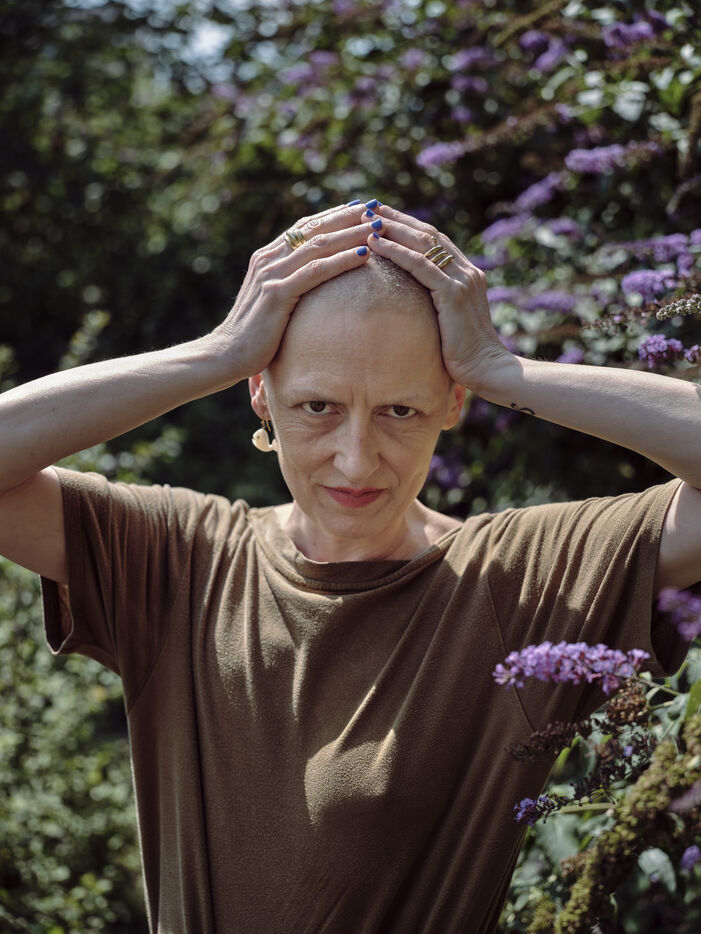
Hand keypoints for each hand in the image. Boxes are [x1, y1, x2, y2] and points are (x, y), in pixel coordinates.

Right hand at [211, 202, 377, 378]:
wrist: (227, 354)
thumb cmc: (254, 334)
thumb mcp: (271, 301)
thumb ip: (288, 284)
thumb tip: (313, 282)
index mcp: (267, 257)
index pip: (305, 226)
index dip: (334, 215)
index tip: (361, 208)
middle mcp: (269, 259)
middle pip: (315, 229)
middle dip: (348, 217)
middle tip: (376, 208)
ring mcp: (271, 274)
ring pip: (319, 245)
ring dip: (352, 233)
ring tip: (378, 227)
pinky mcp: (277, 294)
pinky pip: (316, 271)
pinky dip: (342, 260)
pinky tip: (365, 254)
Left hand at [365, 204, 512, 389]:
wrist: (488, 369)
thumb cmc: (464, 355)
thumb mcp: (448, 323)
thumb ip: (436, 305)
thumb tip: (411, 303)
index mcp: (467, 275)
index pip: (435, 241)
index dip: (408, 225)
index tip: (383, 217)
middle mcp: (467, 271)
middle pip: (427, 234)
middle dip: (397, 219)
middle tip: (369, 208)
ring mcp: (462, 279)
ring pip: (422, 243)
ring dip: (392, 228)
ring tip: (366, 219)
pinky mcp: (453, 293)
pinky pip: (420, 265)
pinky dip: (396, 251)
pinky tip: (375, 243)